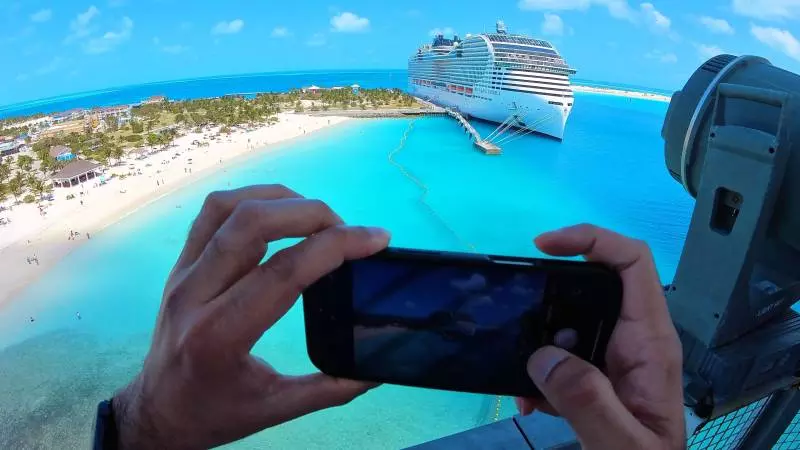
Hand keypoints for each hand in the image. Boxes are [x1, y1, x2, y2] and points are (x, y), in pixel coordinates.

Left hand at [112, 185, 389, 448]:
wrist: (156, 412)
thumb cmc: (215, 413)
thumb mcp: (276, 409)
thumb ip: (331, 388)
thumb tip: (378, 369)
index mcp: (221, 336)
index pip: (285, 272)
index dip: (337, 245)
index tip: (376, 239)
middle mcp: (194, 296)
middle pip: (252, 224)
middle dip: (312, 212)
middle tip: (348, 229)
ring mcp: (181, 274)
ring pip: (228, 208)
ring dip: (281, 199)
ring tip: (317, 217)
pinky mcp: (178, 264)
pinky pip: (211, 212)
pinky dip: (252, 199)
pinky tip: (280, 211)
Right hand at [516, 224, 684, 449]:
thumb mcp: (621, 445)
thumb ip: (587, 402)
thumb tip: (544, 357)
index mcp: (650, 343)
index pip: (632, 262)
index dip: (591, 239)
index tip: (543, 246)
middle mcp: (636, 341)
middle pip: (597, 282)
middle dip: (551, 291)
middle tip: (516, 310)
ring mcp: (618, 359)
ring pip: (574, 320)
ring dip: (539, 339)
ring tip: (517, 370)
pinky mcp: (601, 379)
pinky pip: (567, 356)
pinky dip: (542, 372)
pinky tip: (531, 401)